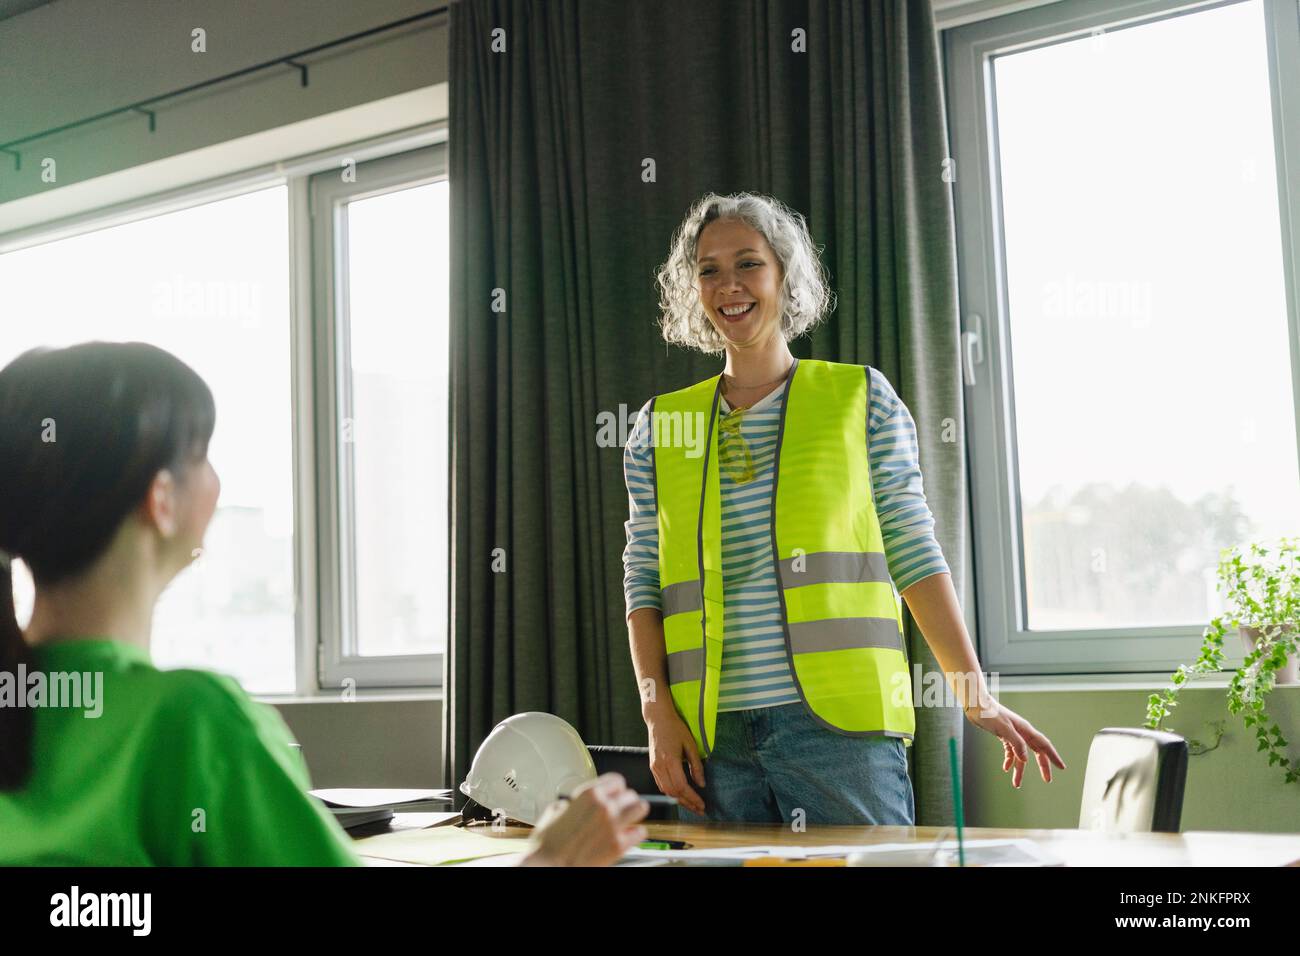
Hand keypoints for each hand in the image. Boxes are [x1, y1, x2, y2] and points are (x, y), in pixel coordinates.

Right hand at [521, 773, 648, 866]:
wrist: (549, 866)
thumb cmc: (548, 844)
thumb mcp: (553, 812)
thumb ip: (569, 804)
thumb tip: (572, 805)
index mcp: (588, 794)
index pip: (617, 780)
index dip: (615, 789)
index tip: (614, 794)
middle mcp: (604, 806)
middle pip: (630, 794)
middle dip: (626, 802)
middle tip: (621, 809)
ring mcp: (613, 825)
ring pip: (641, 807)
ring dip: (636, 813)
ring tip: (630, 819)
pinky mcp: (619, 845)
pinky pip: (641, 832)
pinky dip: (636, 834)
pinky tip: (629, 836)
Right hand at [645, 705, 705, 813]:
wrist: (658, 719)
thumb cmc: (676, 728)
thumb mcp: (691, 745)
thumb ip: (696, 766)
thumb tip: (701, 784)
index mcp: (670, 761)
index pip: (682, 787)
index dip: (692, 798)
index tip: (702, 805)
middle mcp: (660, 766)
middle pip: (673, 793)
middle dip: (687, 803)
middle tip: (700, 810)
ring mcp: (654, 767)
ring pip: (666, 791)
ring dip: (679, 800)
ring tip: (692, 805)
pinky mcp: (652, 767)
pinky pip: (661, 785)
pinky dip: (672, 793)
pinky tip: (681, 795)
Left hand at [964, 699, 1065, 788]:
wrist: (976, 705)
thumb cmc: (989, 714)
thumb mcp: (1004, 729)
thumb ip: (1016, 743)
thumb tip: (1025, 760)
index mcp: (1025, 730)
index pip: (1044, 745)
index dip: (1054, 756)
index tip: (1062, 767)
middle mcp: (1022, 732)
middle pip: (1036, 752)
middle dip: (1042, 766)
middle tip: (1047, 780)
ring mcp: (1013, 734)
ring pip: (1021, 755)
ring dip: (1019, 769)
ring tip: (1016, 784)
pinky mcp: (1003, 736)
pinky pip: (1010, 751)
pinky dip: (1009, 760)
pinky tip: (1006, 768)